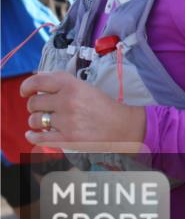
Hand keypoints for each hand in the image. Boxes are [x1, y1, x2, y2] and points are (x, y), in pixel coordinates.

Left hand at [21, 71, 146, 150]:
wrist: (124, 126)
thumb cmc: (106, 107)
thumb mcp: (86, 88)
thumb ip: (64, 83)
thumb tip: (40, 79)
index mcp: (73, 86)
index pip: (39, 81)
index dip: (27, 86)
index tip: (26, 91)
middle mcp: (67, 102)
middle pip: (34, 102)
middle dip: (34, 106)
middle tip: (42, 108)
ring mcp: (66, 122)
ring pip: (34, 120)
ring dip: (36, 121)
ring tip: (44, 122)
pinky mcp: (68, 139)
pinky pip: (40, 138)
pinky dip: (33, 136)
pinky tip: (33, 134)